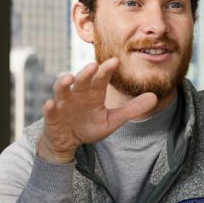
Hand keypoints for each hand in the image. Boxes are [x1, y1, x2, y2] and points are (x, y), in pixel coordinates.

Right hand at [37, 58, 157, 162]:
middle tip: (93, 65)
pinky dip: (49, 107)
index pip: (100, 78)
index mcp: (93, 93)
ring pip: (62, 90)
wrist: (67, 141)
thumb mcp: (112, 120)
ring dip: (63, 83)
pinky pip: (49, 109)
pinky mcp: (52, 115)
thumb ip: (131, 109)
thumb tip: (154, 97)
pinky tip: (49, 103)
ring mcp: (63, 103)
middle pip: (82, 80)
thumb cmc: (89, 126)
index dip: (106, 70)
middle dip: (86, 72)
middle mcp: (77, 93)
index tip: (115, 61)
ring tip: (68, 78)